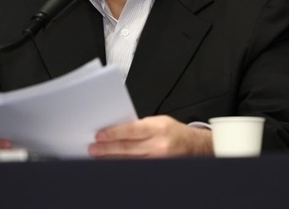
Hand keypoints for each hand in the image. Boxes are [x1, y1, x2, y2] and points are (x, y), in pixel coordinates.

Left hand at [88, 115, 212, 157]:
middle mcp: (158, 144)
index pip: (130, 131)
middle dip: (108, 149)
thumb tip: (116, 130)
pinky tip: (114, 163)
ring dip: (112, 158)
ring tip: (99, 156)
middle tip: (93, 148)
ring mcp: (158, 159)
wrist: (195, 145)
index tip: (99, 136)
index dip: (113, 134)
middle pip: (128, 148)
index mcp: (158, 127)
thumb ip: (139, 125)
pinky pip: (137, 167)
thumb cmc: (175, 131)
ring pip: (130, 160)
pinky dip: (124, 165)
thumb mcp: (158, 121)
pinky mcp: (158, 168)